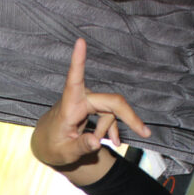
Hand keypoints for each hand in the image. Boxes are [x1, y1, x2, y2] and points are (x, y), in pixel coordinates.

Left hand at [31, 39, 150, 169]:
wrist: (48, 144)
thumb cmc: (53, 147)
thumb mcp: (64, 153)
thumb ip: (81, 147)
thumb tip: (97, 142)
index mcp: (69, 107)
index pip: (74, 80)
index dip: (78, 61)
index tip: (79, 41)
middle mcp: (80, 98)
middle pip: (112, 103)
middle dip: (129, 118)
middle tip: (145, 132)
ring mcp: (88, 100)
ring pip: (111, 112)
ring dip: (108, 130)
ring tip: (98, 144)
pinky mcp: (93, 105)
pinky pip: (110, 115)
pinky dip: (112, 129)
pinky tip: (115, 141)